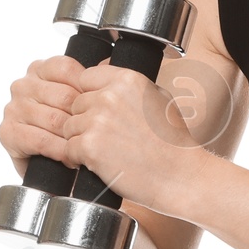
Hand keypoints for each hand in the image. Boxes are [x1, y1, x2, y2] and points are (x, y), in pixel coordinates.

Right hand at [0, 54, 92, 177]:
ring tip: (89, 148)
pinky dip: (61, 151)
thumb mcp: (82, 99)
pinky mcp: (8, 132)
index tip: (102, 108)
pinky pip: (42, 140)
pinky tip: (72, 157)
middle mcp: (23, 85)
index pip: (67, 69)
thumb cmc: (69, 129)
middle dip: (84, 119)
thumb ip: (94, 79)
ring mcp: (13, 108)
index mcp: (40, 69)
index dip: (88, 90)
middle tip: (99, 134)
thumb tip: (109, 62)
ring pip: (55, 120)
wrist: (50, 168)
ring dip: (75, 138)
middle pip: (64, 96)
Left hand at [64, 60, 202, 213]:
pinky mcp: (89, 146)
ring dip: (81, 140)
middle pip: (75, 103)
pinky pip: (68, 149)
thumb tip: (105, 72)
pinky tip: (99, 163)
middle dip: (85, 121)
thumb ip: (129, 86)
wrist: (180, 176)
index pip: (86, 77)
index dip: (91, 96)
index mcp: (127, 79)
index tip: (101, 112)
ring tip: (105, 152)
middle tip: (106, 138)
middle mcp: (109, 96)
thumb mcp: (160, 99)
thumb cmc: (173, 143)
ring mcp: (97, 121)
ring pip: (69, 127)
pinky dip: (79, 159)